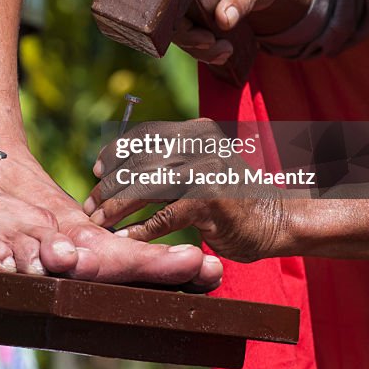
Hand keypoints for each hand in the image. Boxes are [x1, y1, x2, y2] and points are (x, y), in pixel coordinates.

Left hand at [84, 119, 289, 262]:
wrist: (276, 220)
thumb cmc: (229, 198)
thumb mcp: (200, 167)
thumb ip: (169, 161)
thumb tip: (113, 167)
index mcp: (195, 131)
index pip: (144, 135)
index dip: (115, 153)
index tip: (96, 171)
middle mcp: (200, 144)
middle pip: (139, 162)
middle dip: (110, 186)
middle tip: (91, 206)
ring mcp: (206, 170)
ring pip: (146, 187)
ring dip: (118, 207)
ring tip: (101, 223)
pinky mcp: (210, 201)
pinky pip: (164, 217)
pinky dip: (142, 229)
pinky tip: (126, 238)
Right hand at [171, 0, 312, 63]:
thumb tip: (223, 20)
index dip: (179, 10)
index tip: (200, 32)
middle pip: (169, 8)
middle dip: (188, 35)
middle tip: (212, 44)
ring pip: (175, 24)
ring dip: (195, 45)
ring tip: (224, 52)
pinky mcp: (186, 9)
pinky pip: (184, 30)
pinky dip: (199, 46)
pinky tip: (219, 53)